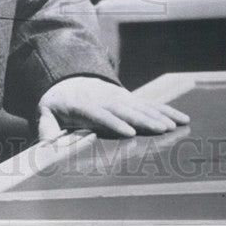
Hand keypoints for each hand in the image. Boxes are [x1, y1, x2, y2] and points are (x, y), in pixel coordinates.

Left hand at [37, 76, 189, 140]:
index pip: (100, 114)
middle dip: (143, 119)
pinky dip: (166, 111)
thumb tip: (47, 144)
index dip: (114, 123)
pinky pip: (150, 104)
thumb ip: (46, 128)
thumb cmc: (57, 104)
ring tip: (174, 125)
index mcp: (84, 104)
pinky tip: (181, 118)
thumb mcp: (45, 113)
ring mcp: (120, 97)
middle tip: (161, 130)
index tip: (129, 133)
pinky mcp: (130, 98)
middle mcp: (105, 99)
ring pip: (141, 106)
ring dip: (159, 115)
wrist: (67, 81)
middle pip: (126, 109)